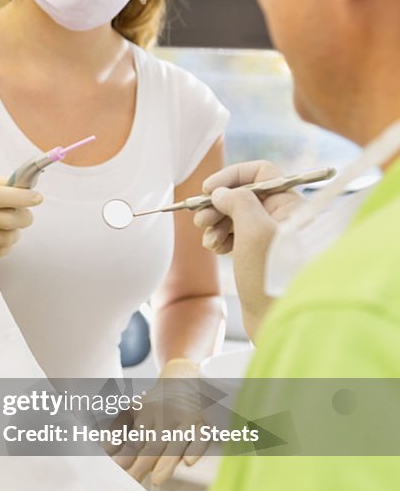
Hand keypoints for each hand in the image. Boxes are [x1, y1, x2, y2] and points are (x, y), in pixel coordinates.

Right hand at [0, 177, 42, 258]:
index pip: (3, 196)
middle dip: (25, 217)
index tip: (38, 198)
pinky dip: (6, 244)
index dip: (24, 198)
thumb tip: (32, 186)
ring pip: (8, 238)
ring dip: (15, 232)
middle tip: (23, 214)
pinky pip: (2, 250)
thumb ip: (8, 184)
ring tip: (7, 225)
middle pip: (10, 221)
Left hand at [110, 360, 207, 486]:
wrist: (186, 378)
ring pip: (176, 444)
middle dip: (143, 464)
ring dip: (166, 462)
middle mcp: (165, 416)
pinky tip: (188, 462)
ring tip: (156, 479)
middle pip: (153, 444)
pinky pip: (201, 438)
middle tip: (132, 481)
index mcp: (146, 412)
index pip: (135, 438)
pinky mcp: (203, 426)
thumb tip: (105, 449)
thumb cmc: (156, 402)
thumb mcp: (135, 409)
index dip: (127, 454)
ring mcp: (185, 421)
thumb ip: (119, 429)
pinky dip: (195, 449)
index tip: (118, 470)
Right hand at [193, 161, 306, 338]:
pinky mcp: (259, 254)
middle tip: (200, 219)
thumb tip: (222, 193)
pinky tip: (217, 249)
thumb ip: (238, 201)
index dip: (233, 177)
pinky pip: (235, 236)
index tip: (209, 190)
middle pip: (245, 194)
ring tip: (209, 240)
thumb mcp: (254, 230)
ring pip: (237, 216)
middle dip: (219, 204)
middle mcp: (283, 217)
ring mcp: (270, 236)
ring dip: (217, 223)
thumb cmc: (271, 274)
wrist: (275, 318)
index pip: (262, 173)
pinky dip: (222, 239)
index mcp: (290, 205)